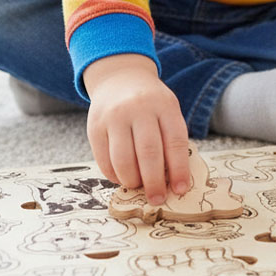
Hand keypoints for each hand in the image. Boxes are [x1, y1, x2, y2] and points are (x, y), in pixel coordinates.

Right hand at [83, 53, 189, 204]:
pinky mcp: (95, 126)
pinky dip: (114, 174)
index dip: (179, 169)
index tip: (181, 189)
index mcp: (165, 106)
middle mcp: (139, 109)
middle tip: (158, 198)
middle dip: (154, 182)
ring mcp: (114, 117)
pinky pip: (104, 159)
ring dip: (132, 180)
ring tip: (138, 186)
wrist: (120, 77)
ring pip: (123, 159)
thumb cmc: (151, 103)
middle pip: (149, 153)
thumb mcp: (168, 111)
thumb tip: (173, 181)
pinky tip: (121, 178)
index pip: (175, 142)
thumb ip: (172, 140)